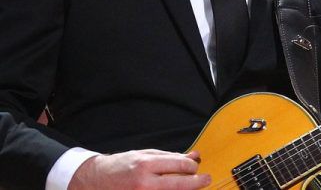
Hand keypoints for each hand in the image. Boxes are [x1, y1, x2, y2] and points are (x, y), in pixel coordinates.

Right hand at [70, 150, 210, 189]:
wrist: (94, 181)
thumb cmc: (121, 166)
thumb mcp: (144, 155)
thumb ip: (170, 156)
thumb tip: (194, 156)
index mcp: (145, 165)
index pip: (180, 165)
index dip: (192, 166)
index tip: (196, 167)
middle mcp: (144, 183)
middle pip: (180, 184)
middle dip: (197, 182)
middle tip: (205, 180)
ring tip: (190, 187)